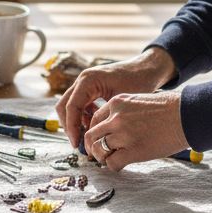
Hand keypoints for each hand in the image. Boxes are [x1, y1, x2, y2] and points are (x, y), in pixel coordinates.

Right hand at [57, 47, 176, 147]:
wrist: (147, 69)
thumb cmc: (138, 82)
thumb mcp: (121, 102)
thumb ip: (105, 118)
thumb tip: (93, 139)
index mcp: (88, 80)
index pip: (71, 107)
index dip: (72, 127)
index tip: (76, 143)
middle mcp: (83, 79)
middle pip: (64, 106)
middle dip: (69, 126)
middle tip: (77, 143)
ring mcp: (85, 82)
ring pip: (70, 105)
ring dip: (75, 121)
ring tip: (88, 137)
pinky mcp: (90, 87)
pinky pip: (80, 103)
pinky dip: (83, 116)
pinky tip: (95, 126)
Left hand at [83, 91, 188, 171]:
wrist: (187, 115)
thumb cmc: (170, 108)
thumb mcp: (140, 101)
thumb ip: (124, 112)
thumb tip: (114, 129)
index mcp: (117, 103)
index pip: (94, 120)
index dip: (94, 133)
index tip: (98, 140)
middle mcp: (116, 117)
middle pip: (91, 136)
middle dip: (92, 148)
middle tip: (97, 155)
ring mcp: (123, 134)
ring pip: (99, 150)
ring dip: (102, 158)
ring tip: (110, 160)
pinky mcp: (133, 150)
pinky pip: (112, 163)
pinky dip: (113, 167)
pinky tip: (121, 165)